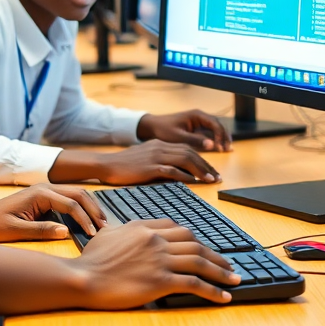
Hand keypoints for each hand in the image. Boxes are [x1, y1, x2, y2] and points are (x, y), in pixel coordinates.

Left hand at [0, 184, 108, 243]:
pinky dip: (81, 208)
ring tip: (101, 224)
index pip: (71, 204)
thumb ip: (41, 230)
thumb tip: (67, 231)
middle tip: (105, 228)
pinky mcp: (43, 199)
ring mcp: (44, 192)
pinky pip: (68, 200)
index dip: (85, 219)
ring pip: (75, 195)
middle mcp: (44, 188)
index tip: (94, 235)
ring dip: (89, 208)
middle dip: (93, 210)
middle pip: (78, 194)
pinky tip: (87, 220)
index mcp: (39, 193)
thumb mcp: (16, 231)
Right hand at [76, 218, 239, 307]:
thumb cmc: (91, 259)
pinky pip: (194, 284)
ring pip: (199, 262)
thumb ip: (123, 228)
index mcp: (143, 228)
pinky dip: (213, 290)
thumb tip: (126, 229)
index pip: (177, 228)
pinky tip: (223, 297)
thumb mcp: (108, 234)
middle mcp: (155, 240)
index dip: (195, 239)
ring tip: (234, 279)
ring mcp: (159, 259)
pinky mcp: (160, 281)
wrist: (84, 278)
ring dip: (221, 271)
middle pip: (194, 243)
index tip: (204, 249)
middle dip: (214, 255)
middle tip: (227, 264)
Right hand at [98, 140, 222, 183]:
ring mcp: (155, 156)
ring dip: (200, 170)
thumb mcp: (146, 157)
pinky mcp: (150, 167)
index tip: (212, 171)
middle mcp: (160, 146)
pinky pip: (172, 170)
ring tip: (210, 180)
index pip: (187, 148)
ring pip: (185, 159)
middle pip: (190, 153)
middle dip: (206, 165)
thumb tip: (179, 172)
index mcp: (160, 143)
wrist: (107, 165)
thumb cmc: (125, 165)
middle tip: (217, 177)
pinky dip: (184, 176)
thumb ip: (161, 160)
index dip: (202, 160)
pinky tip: (192, 182)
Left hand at [137, 110, 231, 151]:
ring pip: (215, 129)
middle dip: (224, 136)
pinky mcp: (196, 129)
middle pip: (218, 125)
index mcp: (196, 115)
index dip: (221, 135)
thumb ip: (195, 140)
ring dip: (221, 138)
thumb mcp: (178, 137)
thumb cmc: (163, 130)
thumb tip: (212, 145)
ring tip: (227, 150)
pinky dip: (215, 140)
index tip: (222, 146)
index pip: (215, 123)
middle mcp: (199, 117)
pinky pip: (209, 133)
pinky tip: (219, 148)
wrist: (151, 128)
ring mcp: (198, 123)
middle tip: (228, 149)